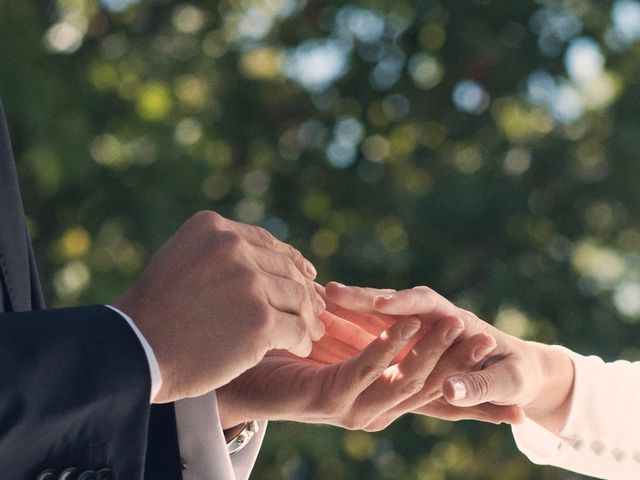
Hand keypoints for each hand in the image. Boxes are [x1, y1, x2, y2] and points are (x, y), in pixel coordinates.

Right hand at [114, 211, 324, 402]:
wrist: (131, 351)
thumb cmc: (152, 314)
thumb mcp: (180, 260)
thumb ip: (218, 254)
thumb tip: (263, 261)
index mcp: (213, 228)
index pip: (267, 242)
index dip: (291, 260)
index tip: (306, 275)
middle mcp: (233, 248)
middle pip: (285, 269)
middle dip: (304, 290)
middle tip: (316, 307)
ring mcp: (248, 283)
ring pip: (296, 297)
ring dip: (307, 316)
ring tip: (312, 331)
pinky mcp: (259, 320)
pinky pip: (296, 327)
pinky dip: (302, 339)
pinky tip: (300, 347)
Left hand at [216, 304, 516, 431]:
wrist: (245, 383)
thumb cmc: (294, 363)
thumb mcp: (342, 349)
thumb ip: (371, 341)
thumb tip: (398, 323)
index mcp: (381, 402)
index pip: (433, 392)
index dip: (467, 380)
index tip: (498, 356)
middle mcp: (373, 412)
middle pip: (428, 389)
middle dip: (460, 366)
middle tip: (491, 340)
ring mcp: (352, 409)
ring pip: (405, 381)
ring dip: (433, 353)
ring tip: (460, 326)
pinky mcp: (329, 397)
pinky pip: (367, 368)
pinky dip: (390, 346)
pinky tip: (406, 324)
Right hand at [325, 283, 573, 433]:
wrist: (520, 372)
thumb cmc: (518, 375)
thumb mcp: (508, 382)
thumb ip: (480, 387)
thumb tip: (450, 389)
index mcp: (456, 320)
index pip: (426, 304)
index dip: (403, 303)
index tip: (380, 303)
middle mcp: (432, 319)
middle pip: (392, 303)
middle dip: (363, 297)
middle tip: (331, 293)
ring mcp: (415, 328)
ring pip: (377, 314)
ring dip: (351, 307)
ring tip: (319, 300)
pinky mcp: (405, 340)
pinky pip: (373, 327)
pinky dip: (351, 320)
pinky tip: (324, 317)